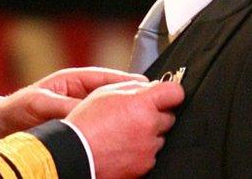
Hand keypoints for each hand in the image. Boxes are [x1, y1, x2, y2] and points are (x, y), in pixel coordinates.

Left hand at [0, 67, 146, 138]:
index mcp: (74, 81)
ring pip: (111, 111)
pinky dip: (113, 131)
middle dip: (132, 99)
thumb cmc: (18, 107)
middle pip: (114, 94)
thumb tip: (84, 113)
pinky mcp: (79, 126)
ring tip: (145, 123)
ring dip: (125, 116)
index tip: (146, 87)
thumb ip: (62, 106)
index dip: (128, 82)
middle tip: (153, 106)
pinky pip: (101, 127)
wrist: (2, 125)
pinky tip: (124, 140)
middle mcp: (81, 94)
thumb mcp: (40, 103)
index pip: (107, 77)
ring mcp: (82, 109)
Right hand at [66, 80, 183, 178]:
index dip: (170, 92)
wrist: (76, 154)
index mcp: (141, 104)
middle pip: (169, 117)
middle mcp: (150, 126)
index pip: (175, 93)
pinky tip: (122, 147)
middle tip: (133, 116)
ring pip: (159, 137)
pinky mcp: (146, 166)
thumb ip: (132, 86)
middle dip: (155, 115)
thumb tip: (150, 86)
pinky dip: (141, 151)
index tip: (166, 95)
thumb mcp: (105, 93)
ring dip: (148, 134)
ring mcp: (149, 149)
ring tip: (123, 134)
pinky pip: (151, 155)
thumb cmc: (86, 123)